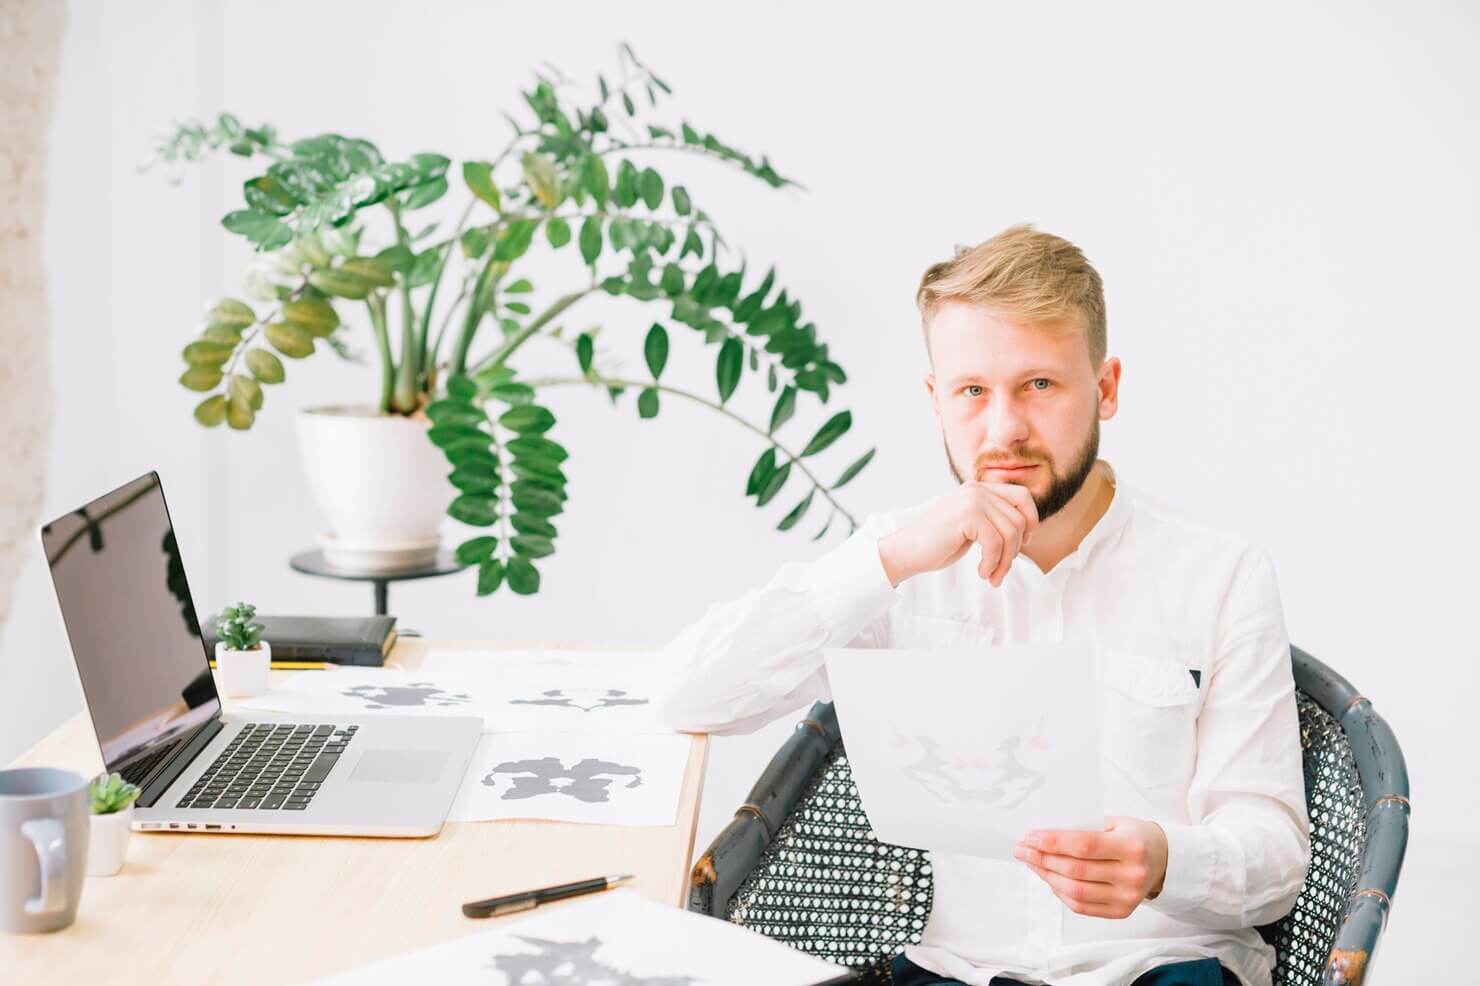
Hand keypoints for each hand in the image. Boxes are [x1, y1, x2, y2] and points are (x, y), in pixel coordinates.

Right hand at [877, 481, 1038, 587]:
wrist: (907, 551)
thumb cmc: (939, 544)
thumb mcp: (972, 527)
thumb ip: (994, 520)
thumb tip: (1027, 531)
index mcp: (979, 489)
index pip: (1022, 495)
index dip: (1030, 520)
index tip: (1023, 543)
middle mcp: (977, 490)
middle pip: (1019, 519)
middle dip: (1016, 550)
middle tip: (1001, 569)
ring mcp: (972, 500)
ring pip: (1010, 533)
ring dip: (1005, 561)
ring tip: (992, 576)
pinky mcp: (968, 515)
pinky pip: (996, 543)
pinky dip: (993, 562)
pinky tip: (982, 572)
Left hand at [1013, 816, 1168, 918]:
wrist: (1164, 860)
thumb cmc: (1134, 836)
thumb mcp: (1116, 822)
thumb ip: (1084, 828)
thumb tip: (1043, 835)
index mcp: (1131, 846)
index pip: (1084, 846)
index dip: (1053, 842)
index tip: (1030, 836)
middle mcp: (1131, 875)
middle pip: (1076, 870)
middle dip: (1042, 859)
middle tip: (1022, 849)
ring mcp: (1127, 897)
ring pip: (1075, 891)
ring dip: (1047, 876)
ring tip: (1031, 863)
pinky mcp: (1122, 912)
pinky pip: (1082, 906)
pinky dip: (1060, 893)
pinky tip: (1048, 878)